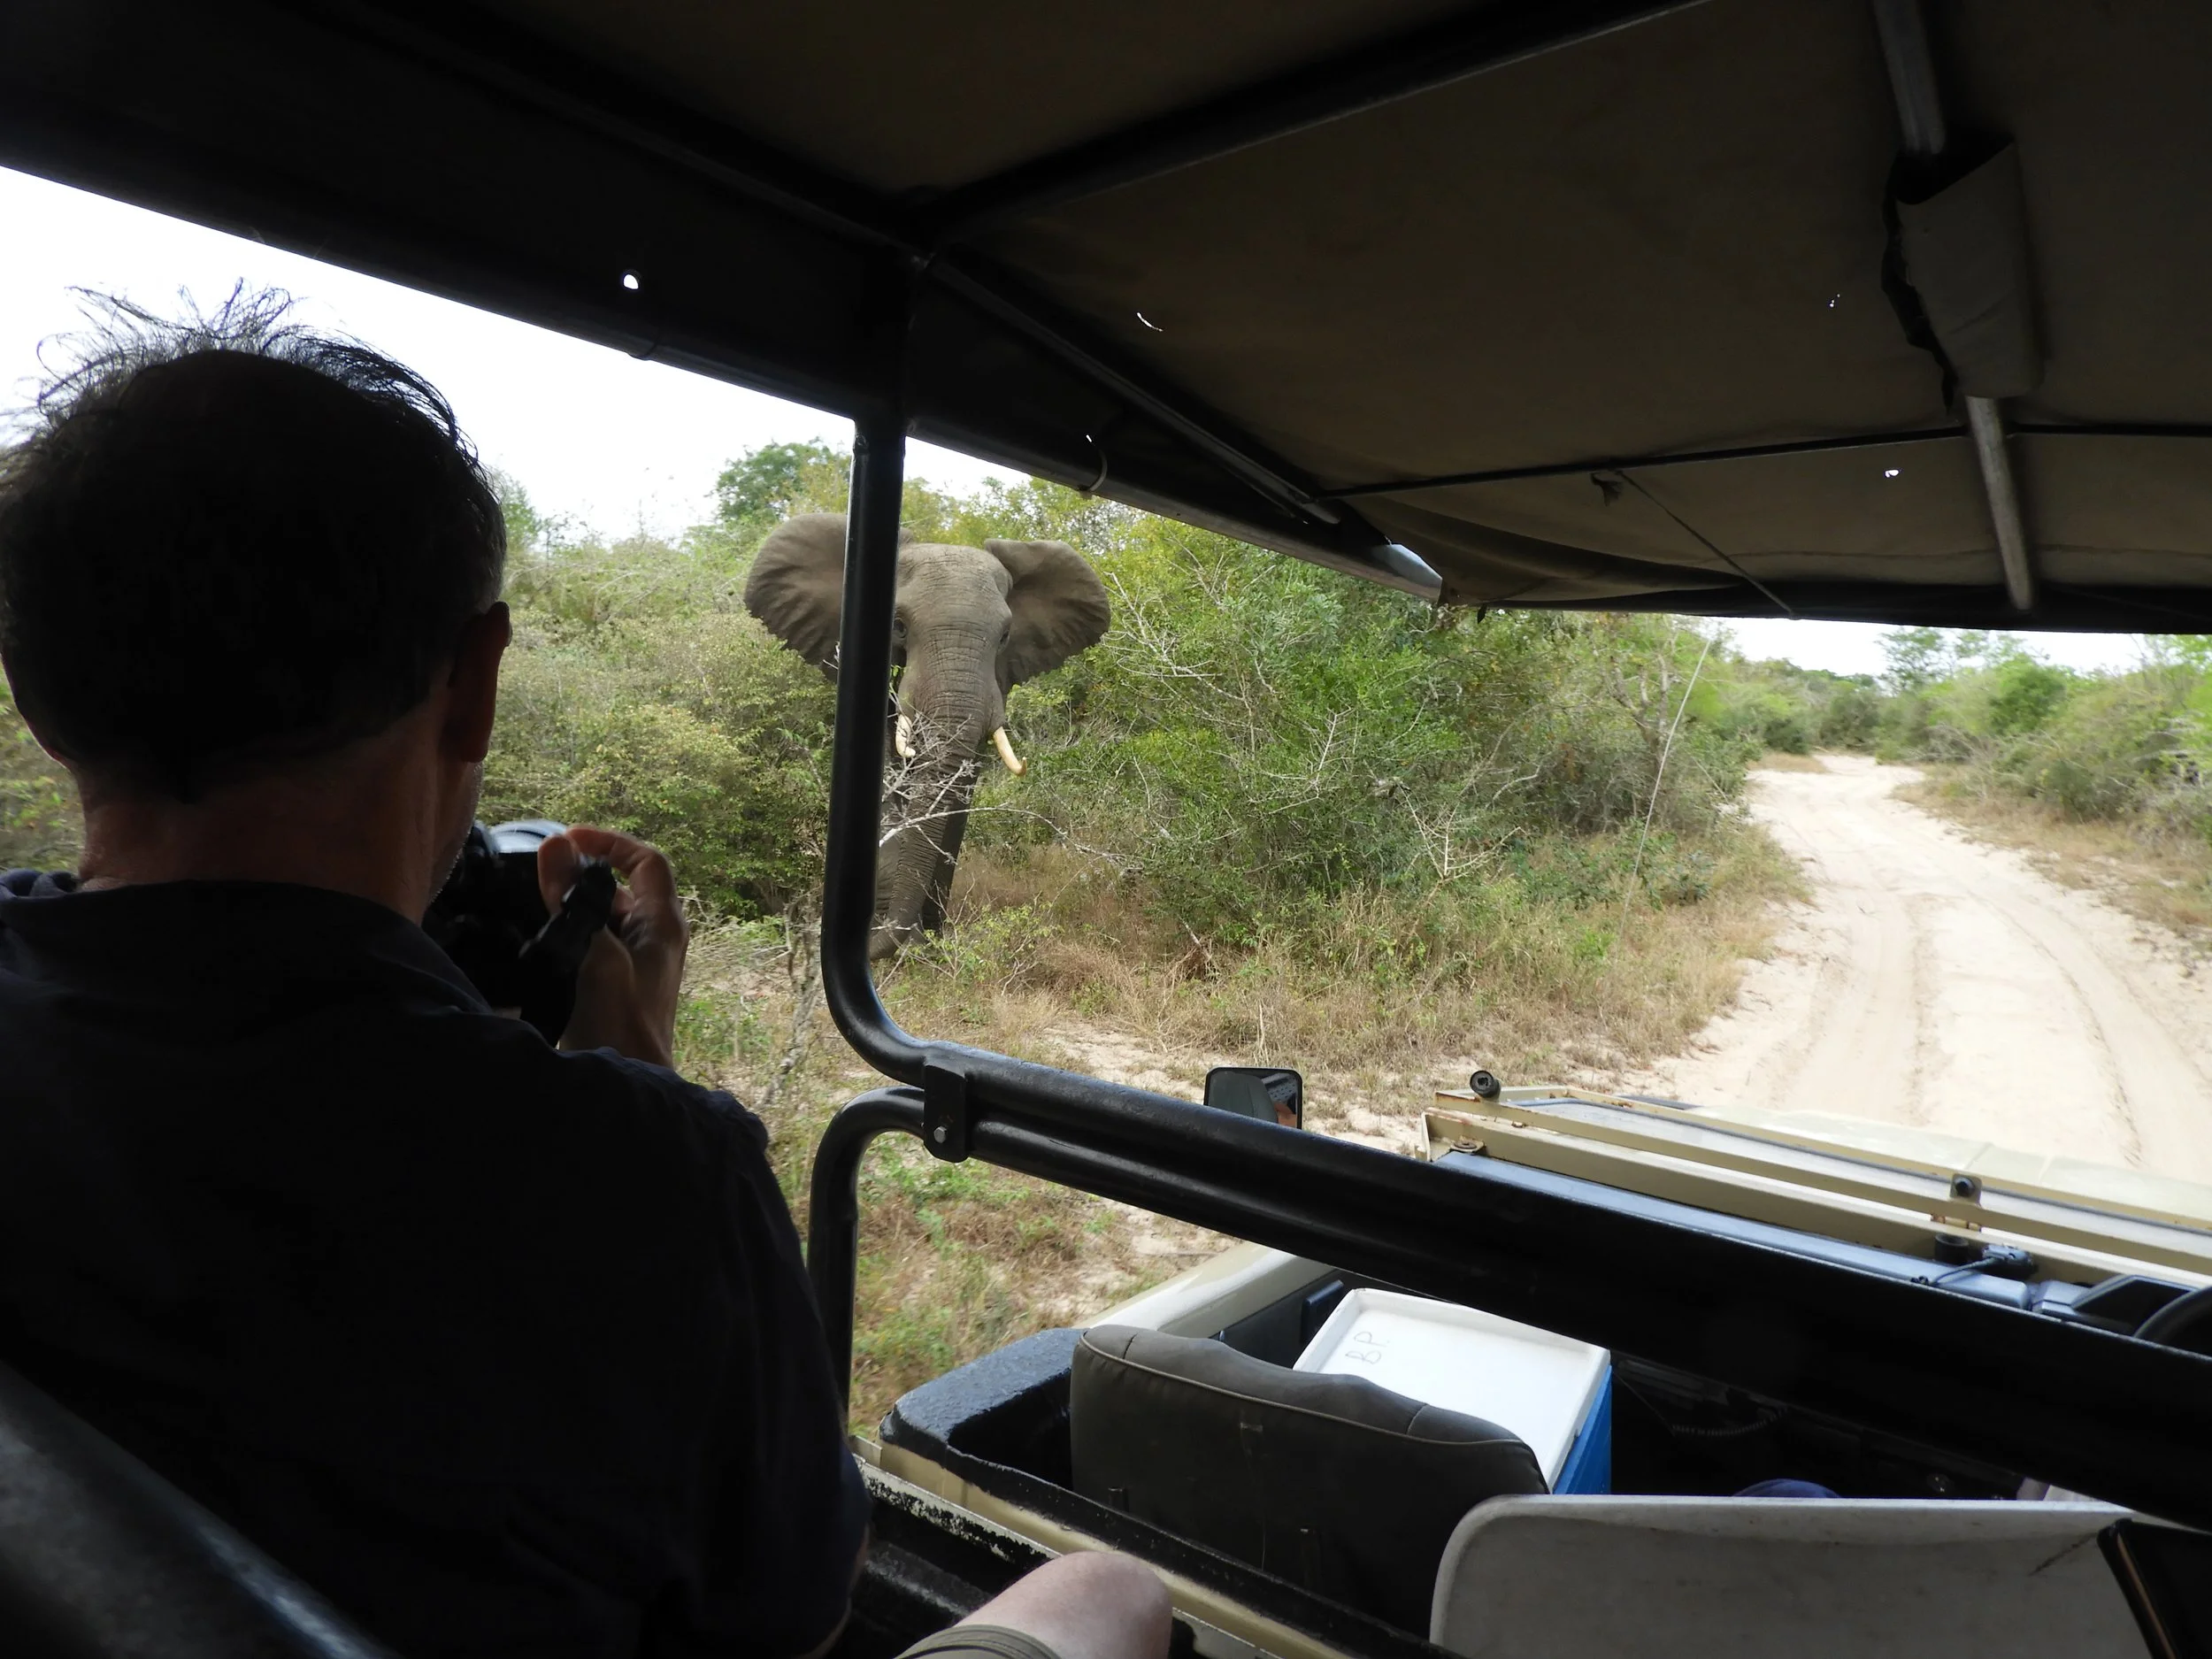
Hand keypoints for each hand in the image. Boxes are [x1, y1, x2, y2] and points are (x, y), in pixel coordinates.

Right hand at [537, 825, 687, 1067]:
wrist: (626, 1079)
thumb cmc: (621, 1022)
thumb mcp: (595, 954)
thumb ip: (575, 900)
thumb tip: (557, 845)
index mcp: (662, 923)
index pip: (647, 861)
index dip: (612, 842)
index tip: (570, 840)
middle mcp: (653, 937)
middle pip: (621, 886)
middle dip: (583, 873)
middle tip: (542, 871)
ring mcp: (634, 961)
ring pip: (603, 915)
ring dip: (572, 904)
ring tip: (533, 901)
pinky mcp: (613, 982)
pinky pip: (592, 942)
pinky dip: (568, 931)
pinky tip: (540, 937)